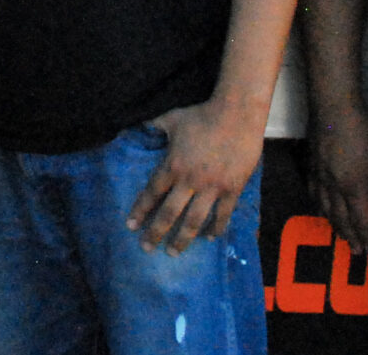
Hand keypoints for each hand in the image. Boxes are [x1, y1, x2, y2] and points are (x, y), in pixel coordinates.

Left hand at [127, 97, 263, 253]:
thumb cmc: (202, 115)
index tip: (131, 226)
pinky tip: (209, 237)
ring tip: (174, 252)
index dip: (140, 210)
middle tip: (146, 248)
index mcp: (173, 165)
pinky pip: (223, 214)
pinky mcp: (232, 189)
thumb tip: (137, 128)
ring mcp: (213, 187)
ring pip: (195, 220)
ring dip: (183, 238)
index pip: (152, 193)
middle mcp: (190, 180)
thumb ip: (153, 126)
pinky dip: (216, 228)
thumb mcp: (171, 118)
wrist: (237, 114)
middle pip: (170, 213)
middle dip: (156, 232)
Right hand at [308, 97, 367, 256]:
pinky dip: (318, 205)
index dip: (367, 235)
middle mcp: (333, 187)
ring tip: (340, 235)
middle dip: (350, 236)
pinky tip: (319, 207)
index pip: (361, 219)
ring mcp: (319, 176)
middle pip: (340, 218)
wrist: (332, 105)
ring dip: (334, 225)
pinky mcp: (310, 164)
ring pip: (324, 208)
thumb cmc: (362, 130)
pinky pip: (313, 192)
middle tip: (357, 252)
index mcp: (353, 187)